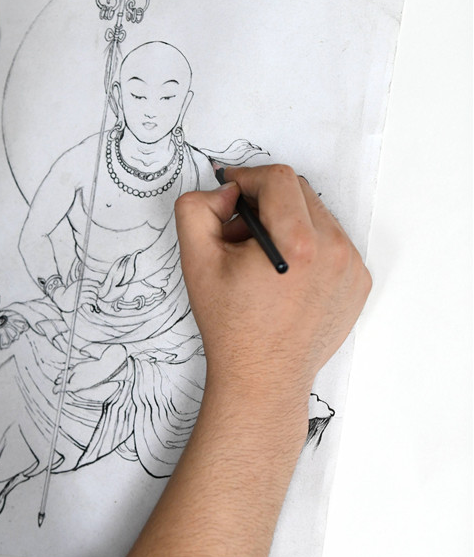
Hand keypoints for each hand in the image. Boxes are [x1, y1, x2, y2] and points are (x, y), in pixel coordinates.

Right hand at [52, 278, 99, 312]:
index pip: (89, 281)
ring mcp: (79, 293)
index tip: (100, 285)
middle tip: (95, 297)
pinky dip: (93, 303)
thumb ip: (85, 285)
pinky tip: (92, 306)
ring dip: (95, 299)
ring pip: (92, 295)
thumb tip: (100, 284)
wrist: (61, 300)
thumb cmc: (71, 294)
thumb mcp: (76, 287)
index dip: (96, 283)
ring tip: (93, 302)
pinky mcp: (80, 300)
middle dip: (96, 293)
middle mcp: (79, 287)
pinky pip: (90, 300)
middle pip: (92, 288)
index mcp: (78, 283)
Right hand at [175, 166, 370, 401]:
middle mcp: (334, 250)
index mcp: (298, 242)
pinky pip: (333, 243)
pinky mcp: (359, 283)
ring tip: (263, 260)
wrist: (262, 377)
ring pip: (317, 216)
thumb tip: (226, 192)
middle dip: (266, 203)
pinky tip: (285, 276)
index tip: (230, 196)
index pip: (277, 179)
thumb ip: (197, 208)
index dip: (247, 179)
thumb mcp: (196, 260)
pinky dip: (309, 247)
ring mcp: (352, 267)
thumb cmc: (231, 326)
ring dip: (289, 223)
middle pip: (299, 193)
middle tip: (240, 236)